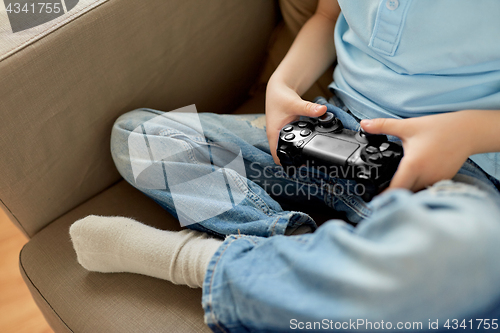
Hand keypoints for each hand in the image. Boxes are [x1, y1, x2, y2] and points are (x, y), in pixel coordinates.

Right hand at [266, 79, 326, 163]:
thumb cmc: (281, 97)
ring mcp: (279, 135)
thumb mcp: (295, 103)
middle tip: (307, 164)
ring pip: (286, 149)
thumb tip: (322, 111)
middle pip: (282, 155)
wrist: (277, 89)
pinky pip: (289, 142)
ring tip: (308, 158)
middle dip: (292, 161)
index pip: (277, 155)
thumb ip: (309, 108)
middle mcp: (275, 136)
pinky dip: (297, 145)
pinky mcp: (284, 131)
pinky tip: (306, 144)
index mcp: (274, 133)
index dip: (286, 163)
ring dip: (294, 154)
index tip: (299, 167)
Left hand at [360, 112, 474, 191]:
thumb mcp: (407, 126)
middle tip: (378, 194)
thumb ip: (383, 126)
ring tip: (392, 189)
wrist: (468, 131)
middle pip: (404, 194)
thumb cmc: (438, 128)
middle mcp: (425, 176)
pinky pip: (425, 189)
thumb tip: (363, 124)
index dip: (383, 196)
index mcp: (414, 165)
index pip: (396, 189)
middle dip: (392, 196)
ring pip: (415, 193)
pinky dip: (416, 188)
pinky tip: (410, 182)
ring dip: (405, 193)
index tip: (373, 199)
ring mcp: (435, 180)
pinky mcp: (442, 181)